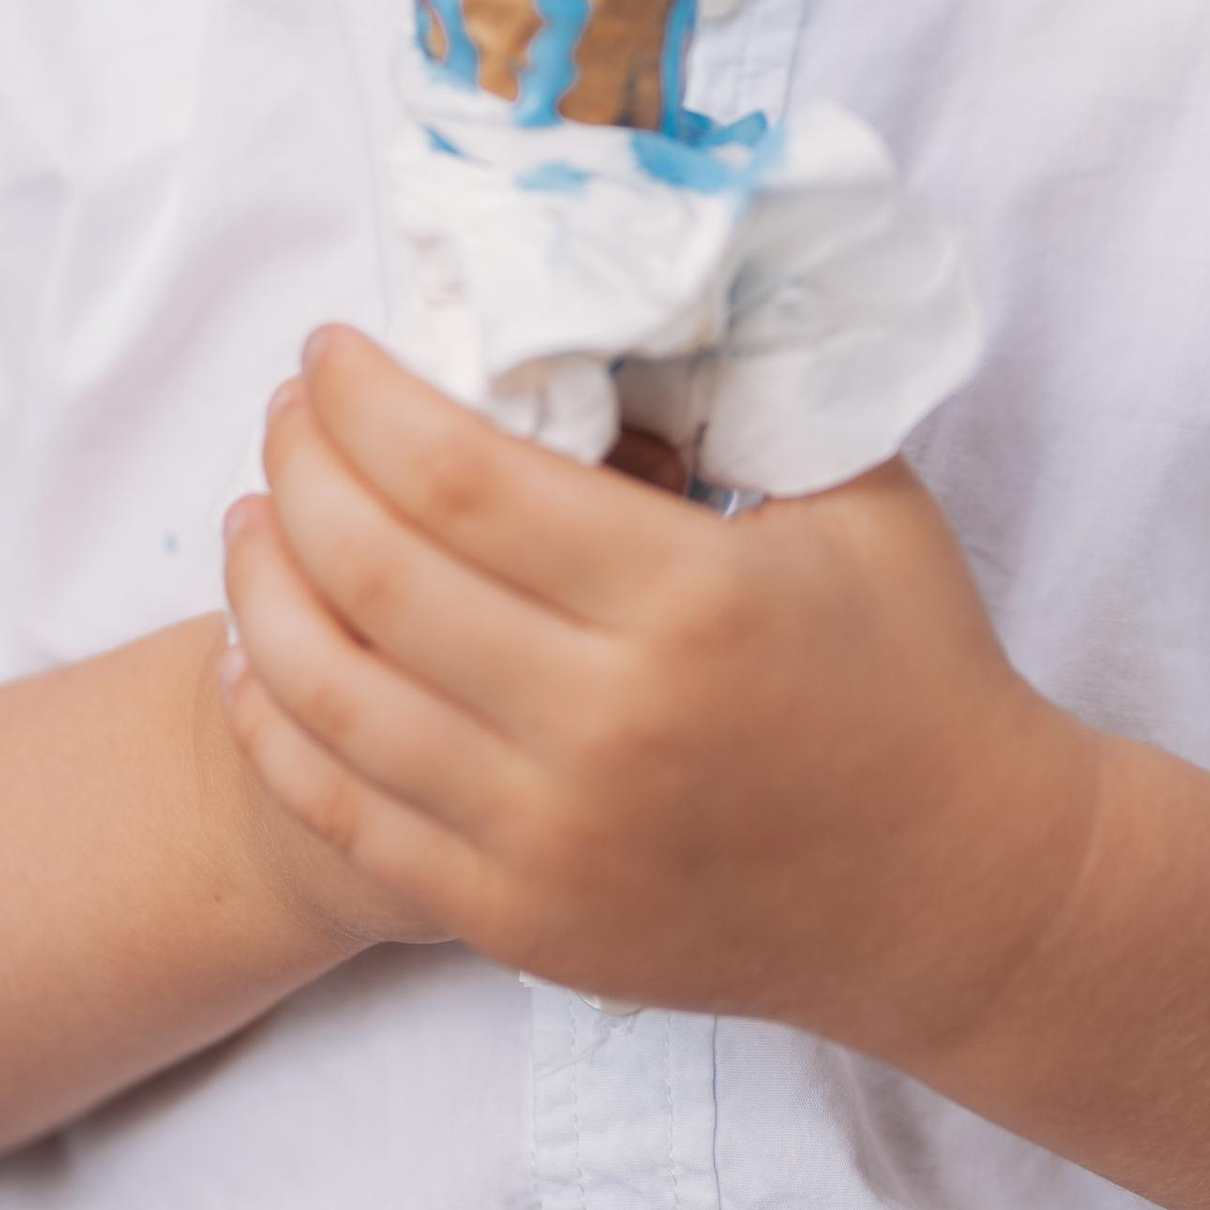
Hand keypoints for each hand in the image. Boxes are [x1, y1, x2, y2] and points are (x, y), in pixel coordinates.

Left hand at [219, 326, 1099, 1057]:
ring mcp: (556, 843)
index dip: (363, 398)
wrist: (958, 894)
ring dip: (263, 590)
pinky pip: (351, 820)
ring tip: (251, 517)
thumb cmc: (912, 663)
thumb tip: (599, 282)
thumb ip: (733, 385)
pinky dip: (279, 729)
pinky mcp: (527, 927)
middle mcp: (606, 727)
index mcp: (687, 597)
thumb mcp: (853, 487)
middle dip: (299, 467)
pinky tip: (257, 659)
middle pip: (373, 571)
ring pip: (332, 698)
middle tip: (288, 413)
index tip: (330, 349)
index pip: (455, 473)